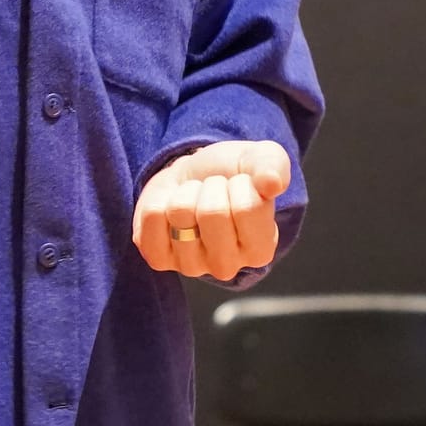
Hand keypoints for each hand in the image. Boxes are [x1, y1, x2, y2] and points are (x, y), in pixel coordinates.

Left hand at [133, 141, 289, 281]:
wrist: (193, 176)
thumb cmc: (232, 174)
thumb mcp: (261, 159)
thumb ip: (273, 167)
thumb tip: (272, 183)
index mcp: (261, 249)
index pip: (247, 208)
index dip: (240, 183)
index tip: (238, 186)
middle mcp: (227, 266)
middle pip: (211, 213)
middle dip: (210, 187)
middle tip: (213, 191)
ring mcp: (190, 266)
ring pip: (179, 212)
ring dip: (185, 192)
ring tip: (194, 199)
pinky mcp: (158, 258)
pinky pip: (152, 216)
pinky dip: (159, 200)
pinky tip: (170, 210)